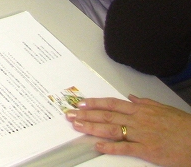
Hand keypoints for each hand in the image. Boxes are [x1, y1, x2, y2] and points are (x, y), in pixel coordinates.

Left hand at [67, 95, 190, 166]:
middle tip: (69, 114)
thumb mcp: (164, 108)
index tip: (80, 103)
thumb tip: (131, 98)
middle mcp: (138, 120)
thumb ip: (145, 103)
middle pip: (106, 115)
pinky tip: (97, 145)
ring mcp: (141, 135)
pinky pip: (125, 147)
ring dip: (91, 127)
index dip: (94, 103)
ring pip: (111, 129)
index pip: (112, 104)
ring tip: (76, 126)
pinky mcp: (147, 150)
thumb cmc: (184, 125)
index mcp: (141, 109)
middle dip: (86, 114)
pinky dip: (110, 146)